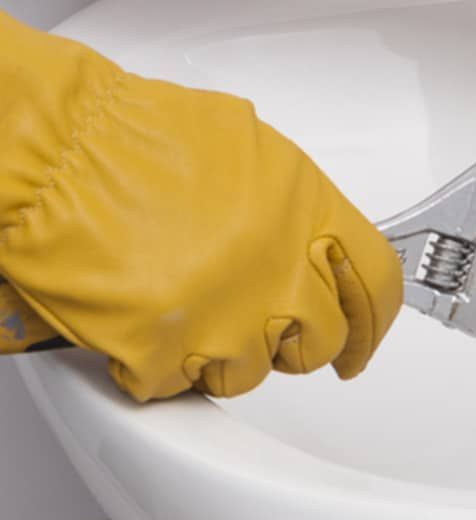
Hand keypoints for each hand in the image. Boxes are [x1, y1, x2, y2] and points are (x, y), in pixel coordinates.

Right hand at [0, 12, 401, 400]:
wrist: (55, 149)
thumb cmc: (137, 133)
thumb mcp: (249, 145)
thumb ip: (295, 202)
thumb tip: (310, 238)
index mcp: (308, 212)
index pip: (377, 284)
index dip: (374, 322)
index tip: (363, 342)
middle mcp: (278, 270)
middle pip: (320, 340)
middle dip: (294, 340)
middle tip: (262, 323)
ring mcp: (223, 319)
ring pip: (251, 372)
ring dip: (222, 352)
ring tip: (185, 306)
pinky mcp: (161, 355)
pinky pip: (177, 386)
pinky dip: (158, 364)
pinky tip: (141, 321)